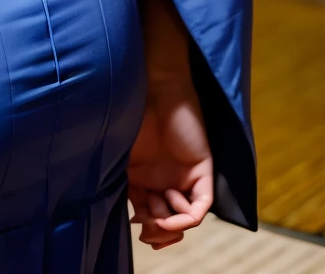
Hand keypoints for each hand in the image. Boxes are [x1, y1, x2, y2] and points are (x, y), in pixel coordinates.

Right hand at [128, 77, 213, 249]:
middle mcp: (167, 182)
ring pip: (185, 218)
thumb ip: (125, 187)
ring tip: (157, 216)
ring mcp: (185, 178)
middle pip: (170, 222)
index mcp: (147, 182)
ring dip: (170, 225)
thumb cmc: (132, 118)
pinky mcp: (202, 172)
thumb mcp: (123, 159)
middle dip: (159, 232)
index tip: (136, 225)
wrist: (155, 91)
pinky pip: (201, 204)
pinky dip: (187, 216)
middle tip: (148, 227)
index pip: (153, 218)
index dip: (148, 230)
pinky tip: (171, 211)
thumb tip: (130, 221)